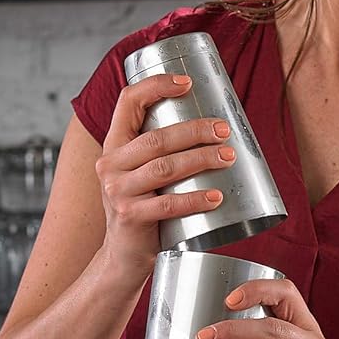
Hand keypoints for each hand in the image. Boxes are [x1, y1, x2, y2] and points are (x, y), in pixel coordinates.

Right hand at [96, 73, 235, 281]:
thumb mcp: (140, 172)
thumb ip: (160, 150)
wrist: (123, 254)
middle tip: (223, 130)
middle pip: (156, 138)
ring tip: (227, 157)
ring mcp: (118, 192)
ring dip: (201, 159)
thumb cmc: (142, 207)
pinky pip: (167, 204)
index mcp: (114, 145)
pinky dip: (195, 199)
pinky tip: (215, 197)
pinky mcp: (130, 217)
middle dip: (195, 130)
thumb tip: (212, 125)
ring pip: (165, 167)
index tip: (187, 83)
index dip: (156, 86)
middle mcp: (110, 164)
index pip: (127, 102)